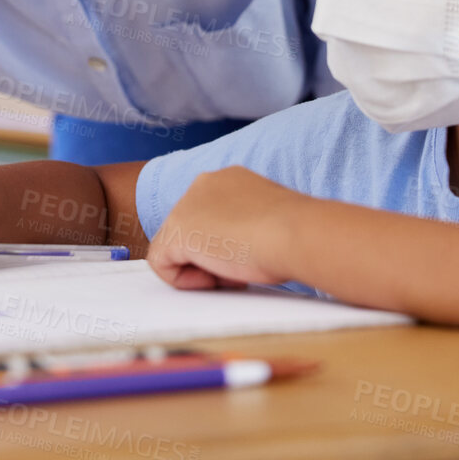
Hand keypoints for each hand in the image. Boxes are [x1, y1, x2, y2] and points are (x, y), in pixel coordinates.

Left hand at [146, 166, 300, 290]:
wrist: (296, 233)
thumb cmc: (296, 232)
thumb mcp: (269, 222)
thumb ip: (248, 226)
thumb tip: (240, 248)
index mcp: (229, 180)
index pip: (210, 216)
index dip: (226, 244)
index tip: (249, 256)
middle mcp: (204, 184)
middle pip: (190, 231)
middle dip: (210, 255)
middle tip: (242, 267)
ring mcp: (186, 205)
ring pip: (175, 247)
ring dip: (202, 268)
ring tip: (234, 271)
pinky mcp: (176, 231)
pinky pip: (162, 263)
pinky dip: (184, 280)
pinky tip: (216, 277)